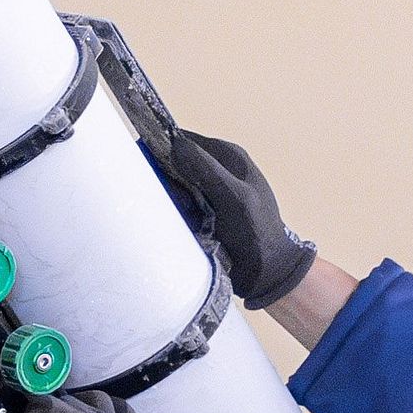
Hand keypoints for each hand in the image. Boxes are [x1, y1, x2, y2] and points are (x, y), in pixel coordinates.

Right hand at [71, 19, 321, 311]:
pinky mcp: (201, 213)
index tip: (145, 164)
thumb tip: (175, 142)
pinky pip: (176, 209)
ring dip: (173, 205)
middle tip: (184, 205)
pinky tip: (189, 230)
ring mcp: (207, 191)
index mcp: (226, 155)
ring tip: (192, 221)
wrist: (267, 272)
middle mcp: (215, 169)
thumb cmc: (256, 232)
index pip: (182, 140)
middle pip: (172, 165)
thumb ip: (206, 169)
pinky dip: (176, 219)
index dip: (161, 149)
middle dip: (168, 184)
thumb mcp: (234, 197)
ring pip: (171, 189)